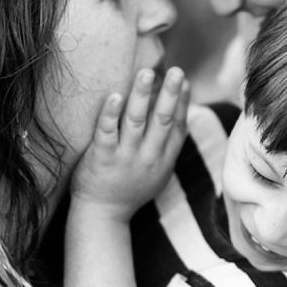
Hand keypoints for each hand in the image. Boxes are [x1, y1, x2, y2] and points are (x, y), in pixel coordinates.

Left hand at [71, 67, 188, 218]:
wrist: (103, 215)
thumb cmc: (129, 190)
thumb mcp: (158, 173)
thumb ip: (168, 146)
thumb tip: (181, 115)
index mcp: (163, 160)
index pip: (178, 127)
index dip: (183, 103)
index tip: (185, 81)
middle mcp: (148, 157)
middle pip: (162, 120)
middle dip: (170, 94)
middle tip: (176, 71)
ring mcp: (125, 158)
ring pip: (136, 122)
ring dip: (142, 96)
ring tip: (146, 73)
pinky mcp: (102, 159)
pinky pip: (107, 133)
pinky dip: (111, 114)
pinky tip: (114, 96)